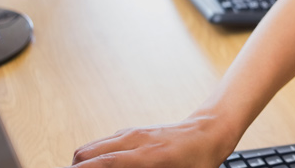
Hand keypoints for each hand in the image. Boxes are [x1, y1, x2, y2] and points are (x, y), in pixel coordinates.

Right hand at [70, 116, 234, 167]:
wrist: (211, 131)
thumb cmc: (200, 160)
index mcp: (145, 155)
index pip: (99, 164)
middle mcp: (134, 140)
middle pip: (85, 153)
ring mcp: (132, 132)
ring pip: (92, 146)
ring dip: (84, 162)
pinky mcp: (134, 130)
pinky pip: (104, 142)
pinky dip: (96, 156)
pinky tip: (104, 167)